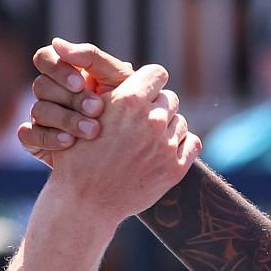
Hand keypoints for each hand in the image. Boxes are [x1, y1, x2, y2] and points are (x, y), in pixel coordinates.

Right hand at [20, 38, 135, 167]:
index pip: (45, 58)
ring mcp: (43, 117)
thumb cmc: (129, 105)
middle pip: (41, 85)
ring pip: (38, 110)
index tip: (80, 84)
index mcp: (66, 72)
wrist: (134, 145)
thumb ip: (91, 57)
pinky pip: (28, 136)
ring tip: (93, 131)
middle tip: (97, 109)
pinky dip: (48, 138)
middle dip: (70, 98)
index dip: (57, 69)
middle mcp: (51, 93)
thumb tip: (56, 42)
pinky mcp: (38, 142)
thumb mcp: (117, 78)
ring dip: (66, 119)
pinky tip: (70, 143)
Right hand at [45, 62, 199, 222]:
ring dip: (168, 128)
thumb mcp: (85, 114)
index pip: (158, 73)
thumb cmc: (78, 156)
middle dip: (157, 107)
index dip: (149, 82)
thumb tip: (128, 68)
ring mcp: (165, 145)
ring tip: (147, 141)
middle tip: (141, 123)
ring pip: (180, 121)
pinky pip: (192, 143)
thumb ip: (110, 91)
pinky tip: (164, 151)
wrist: (84, 202)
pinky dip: (181, 145)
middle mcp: (151, 119)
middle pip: (170, 98)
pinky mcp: (175, 169)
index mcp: (129, 100)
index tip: (143, 92)